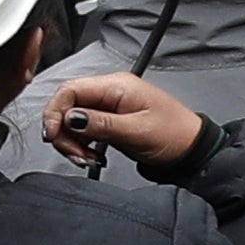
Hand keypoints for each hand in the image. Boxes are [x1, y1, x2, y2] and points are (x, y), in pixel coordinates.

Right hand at [40, 70, 206, 171]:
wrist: (191, 149)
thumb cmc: (174, 135)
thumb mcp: (136, 131)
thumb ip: (100, 124)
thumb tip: (69, 118)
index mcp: (116, 85)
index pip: (70, 90)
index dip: (55, 112)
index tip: (53, 135)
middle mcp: (109, 92)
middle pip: (66, 106)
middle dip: (63, 133)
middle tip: (76, 155)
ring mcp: (107, 106)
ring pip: (71, 120)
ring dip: (72, 142)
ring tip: (87, 158)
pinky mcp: (107, 120)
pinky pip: (81, 129)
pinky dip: (80, 144)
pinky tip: (91, 155)